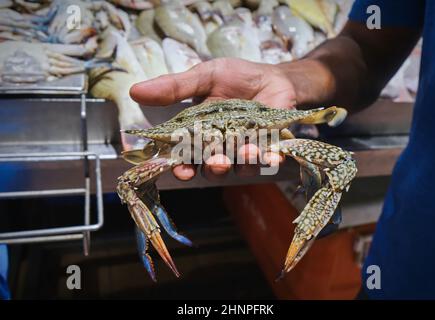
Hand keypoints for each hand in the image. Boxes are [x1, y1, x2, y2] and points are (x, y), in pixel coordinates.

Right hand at [129, 58, 298, 179]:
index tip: (181, 171)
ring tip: (247, 151)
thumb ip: (175, 88)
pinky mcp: (270, 146)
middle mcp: (222, 146)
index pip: (187, 156)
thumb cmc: (236, 77)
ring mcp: (246, 148)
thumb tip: (134, 91)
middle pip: (213, 167)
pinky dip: (270, 158)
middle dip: (214, 168)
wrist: (273, 75)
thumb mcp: (204, 77)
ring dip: (242, 163)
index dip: (182, 166)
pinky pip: (268, 158)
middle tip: (216, 162)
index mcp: (201, 133)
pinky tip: (272, 154)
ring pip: (240, 167)